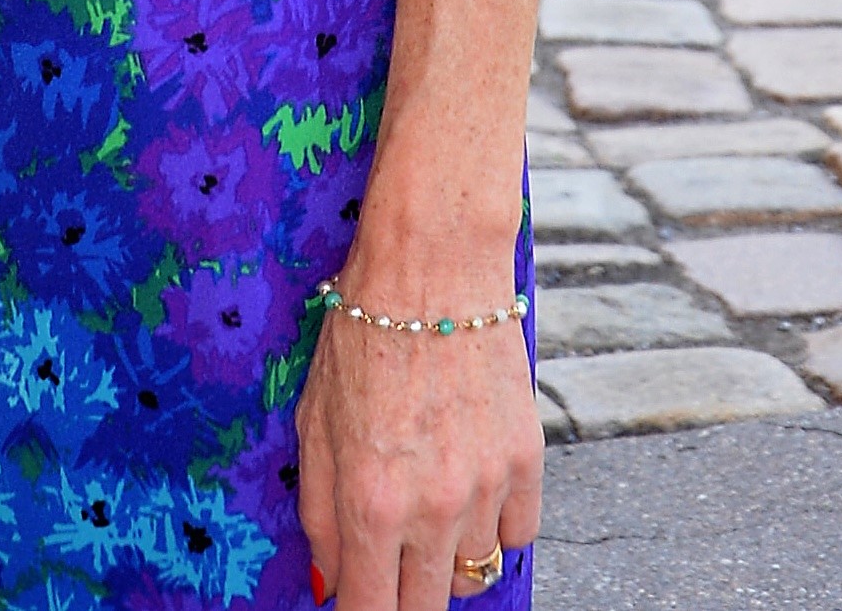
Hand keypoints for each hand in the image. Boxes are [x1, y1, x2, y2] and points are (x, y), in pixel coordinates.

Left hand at [296, 310, 539, 607]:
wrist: (433, 266)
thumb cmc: (363, 333)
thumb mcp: (314, 422)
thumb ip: (319, 514)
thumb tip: (330, 583)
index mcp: (370, 502)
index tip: (359, 603)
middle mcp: (433, 507)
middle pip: (428, 609)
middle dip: (404, 598)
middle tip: (391, 565)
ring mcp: (486, 487)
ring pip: (475, 576)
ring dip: (449, 559)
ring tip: (428, 508)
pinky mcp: (527, 460)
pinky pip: (518, 536)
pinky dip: (496, 527)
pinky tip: (471, 488)